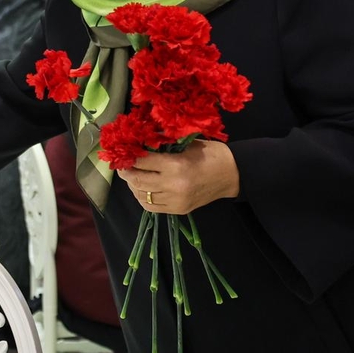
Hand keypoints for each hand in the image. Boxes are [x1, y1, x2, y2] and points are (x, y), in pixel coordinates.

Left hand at [116, 140, 239, 214]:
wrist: (233, 174)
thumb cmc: (210, 154)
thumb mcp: (186, 143)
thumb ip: (163, 145)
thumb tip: (139, 142)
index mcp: (176, 165)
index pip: (142, 161)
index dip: (129, 156)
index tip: (122, 152)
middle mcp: (173, 185)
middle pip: (138, 180)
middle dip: (125, 172)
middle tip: (121, 165)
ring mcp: (175, 200)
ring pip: (142, 195)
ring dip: (133, 185)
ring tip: (131, 176)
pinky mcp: (179, 210)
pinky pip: (151, 206)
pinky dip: (142, 197)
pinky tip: (142, 188)